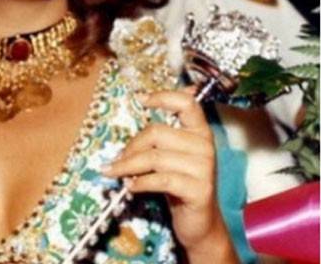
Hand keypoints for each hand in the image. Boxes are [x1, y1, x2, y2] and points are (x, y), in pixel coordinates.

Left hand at [101, 87, 237, 262]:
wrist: (199, 223)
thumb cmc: (179, 182)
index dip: (163, 97)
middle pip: (157, 133)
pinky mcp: (199, 189)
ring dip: (128, 166)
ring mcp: (204, 168)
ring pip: (154, 157)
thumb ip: (159, 135)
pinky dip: (140, 182)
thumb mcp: (171, 154)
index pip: (186, 103)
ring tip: (116, 172)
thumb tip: (137, 106)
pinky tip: (130, 186)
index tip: (141, 99)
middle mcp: (205, 144)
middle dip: (131, 146)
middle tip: (116, 159)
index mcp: (199, 130)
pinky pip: (160, 180)